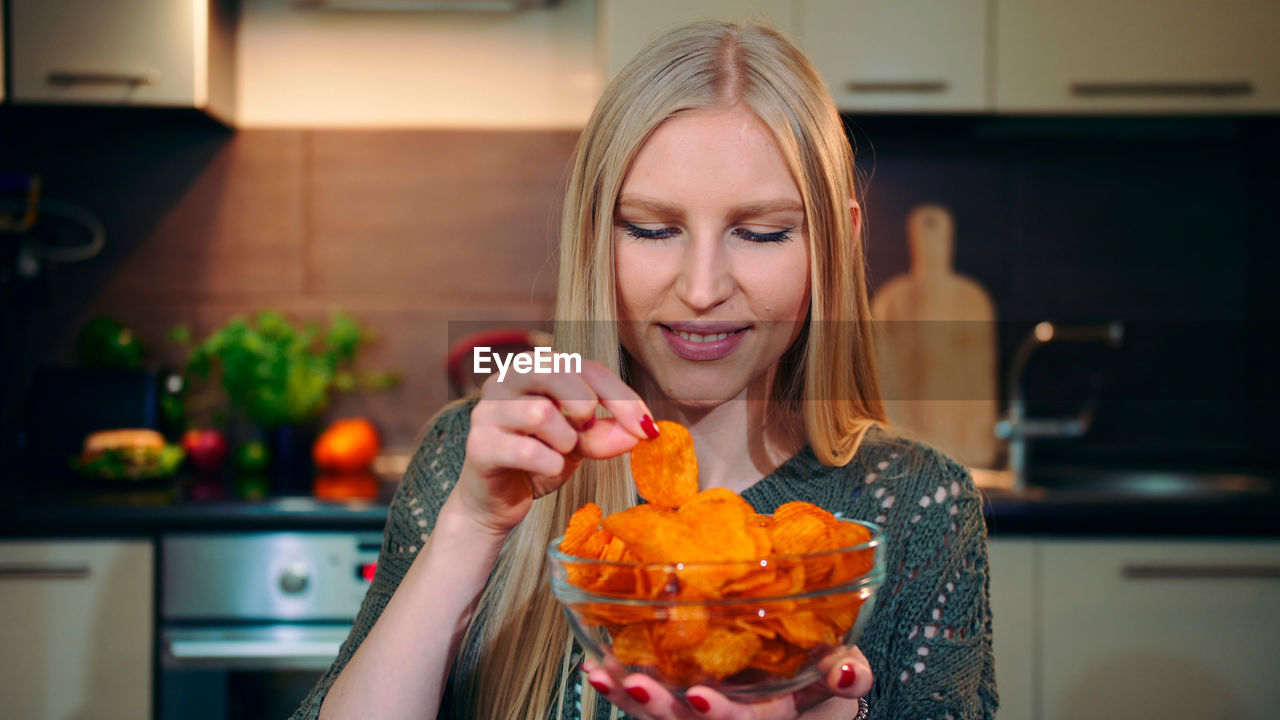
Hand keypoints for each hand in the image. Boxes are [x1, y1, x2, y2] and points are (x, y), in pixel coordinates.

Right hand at [455, 358, 655, 535]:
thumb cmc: (538, 461)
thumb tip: (643, 431)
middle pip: (557, 371)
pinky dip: (549, 464)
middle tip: (587, 431)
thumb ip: (606, 433)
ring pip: (540, 411)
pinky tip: (547, 468)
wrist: (496, 502)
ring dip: (565, 440)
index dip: (622, 397)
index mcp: (535, 368)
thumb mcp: (581, 443)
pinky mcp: (479, 445)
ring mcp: (487, 411)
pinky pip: (526, 451)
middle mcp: (506, 380)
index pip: (586, 367)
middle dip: (585, 406)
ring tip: (560, 452)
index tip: (647, 428)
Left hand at [581, 647, 871, 719]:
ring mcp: (698, 715)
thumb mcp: (845, 684)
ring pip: (658, 718)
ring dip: (627, 699)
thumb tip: (845, 667)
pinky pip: (642, 705)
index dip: (722, 713)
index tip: (701, 695)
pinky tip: (596, 669)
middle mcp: (728, 719)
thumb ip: (848, 676)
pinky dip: (617, 689)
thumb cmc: (822, 683)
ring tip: (602, 675)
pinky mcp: (676, 704)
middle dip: (659, 707)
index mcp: (768, 718)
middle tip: (637, 683)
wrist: (808, 687)